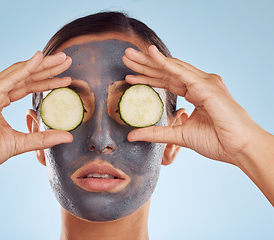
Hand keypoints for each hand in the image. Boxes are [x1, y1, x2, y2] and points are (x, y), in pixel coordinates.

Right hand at [0, 51, 72, 177]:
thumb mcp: (20, 143)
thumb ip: (43, 138)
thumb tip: (68, 137)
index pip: (27, 86)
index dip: (47, 81)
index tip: (66, 79)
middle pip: (26, 76)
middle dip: (48, 68)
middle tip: (67, 60)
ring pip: (20, 73)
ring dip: (43, 64)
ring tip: (63, 58)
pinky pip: (10, 78)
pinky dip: (26, 68)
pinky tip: (40, 58)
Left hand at [122, 45, 263, 165]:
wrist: (239, 149)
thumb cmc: (217, 141)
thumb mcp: (179, 135)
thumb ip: (156, 133)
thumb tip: (132, 135)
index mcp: (196, 93)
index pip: (167, 82)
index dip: (148, 78)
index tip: (130, 76)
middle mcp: (200, 83)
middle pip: (167, 71)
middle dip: (145, 64)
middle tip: (126, 56)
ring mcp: (205, 82)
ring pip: (171, 67)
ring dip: (150, 60)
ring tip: (131, 54)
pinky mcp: (207, 86)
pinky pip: (182, 72)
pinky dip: (166, 63)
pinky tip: (151, 54)